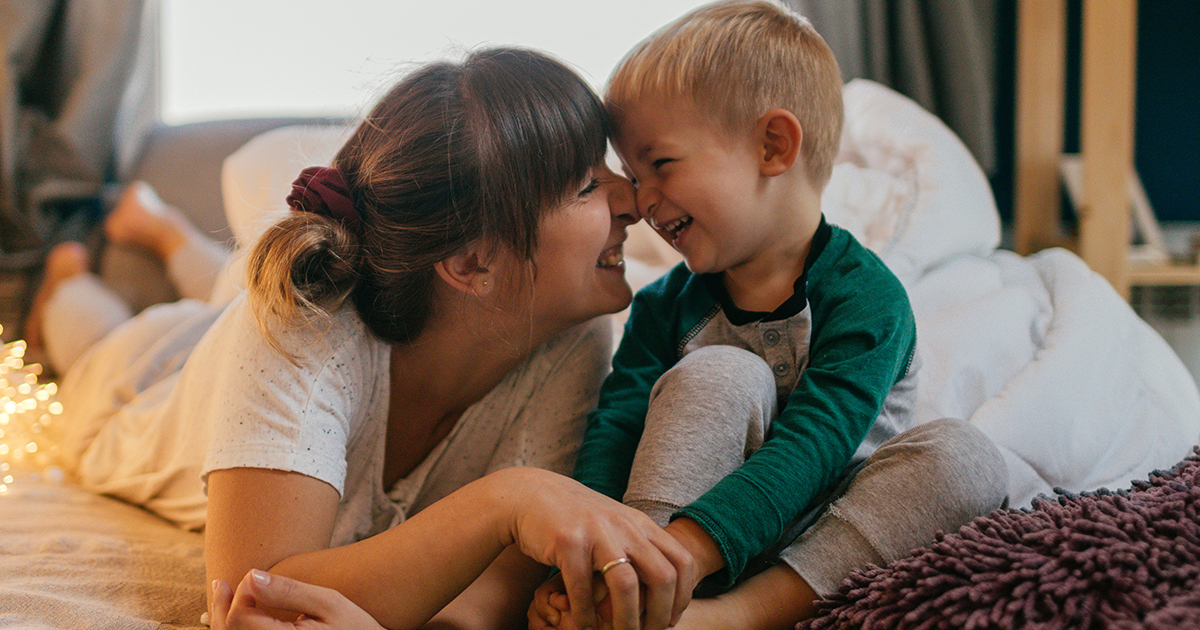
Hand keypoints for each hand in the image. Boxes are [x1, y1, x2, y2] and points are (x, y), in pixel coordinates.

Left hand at [207, 569, 384, 629]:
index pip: (239, 618)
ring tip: (222, 596)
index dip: (240, 593)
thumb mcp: (328, 603)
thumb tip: (251, 576)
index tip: (255, 577)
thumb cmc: (354, 627)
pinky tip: (236, 616)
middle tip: (220, 583)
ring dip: (222, 619)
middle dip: (221, 606)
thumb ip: (289, 591)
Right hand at [500, 468, 695, 629]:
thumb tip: (664, 588)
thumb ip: (638, 548)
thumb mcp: (615, 525)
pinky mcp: (567, 542)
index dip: (683, 596)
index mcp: (640, 524)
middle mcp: (624, 526)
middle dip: (660, 614)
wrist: (531, 494)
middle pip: (662, 576)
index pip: (681, 561)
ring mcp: (596, 532)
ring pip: (626, 586)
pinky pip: (583, 589)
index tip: (671, 618)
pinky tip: (584, 626)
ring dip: (626, 621)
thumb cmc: (576, 519)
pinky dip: (585, 615)